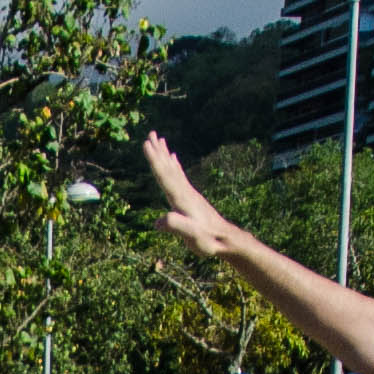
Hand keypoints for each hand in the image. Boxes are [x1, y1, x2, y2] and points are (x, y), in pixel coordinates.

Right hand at [142, 130, 244, 258]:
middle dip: (158, 151)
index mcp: (182, 199)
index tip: (146, 144)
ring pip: (174, 169)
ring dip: (165, 154)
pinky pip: (179, 176)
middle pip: (168, 168)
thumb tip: (158, 222)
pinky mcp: (191, 198)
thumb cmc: (208, 240)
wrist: (226, 240)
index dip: (155, 160)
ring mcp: (189, 194)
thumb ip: (176, 226)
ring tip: (160, 139)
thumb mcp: (191, 236)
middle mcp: (185, 192)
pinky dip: (174, 165)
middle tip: (151, 133)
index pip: (165, 176)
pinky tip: (173, 158)